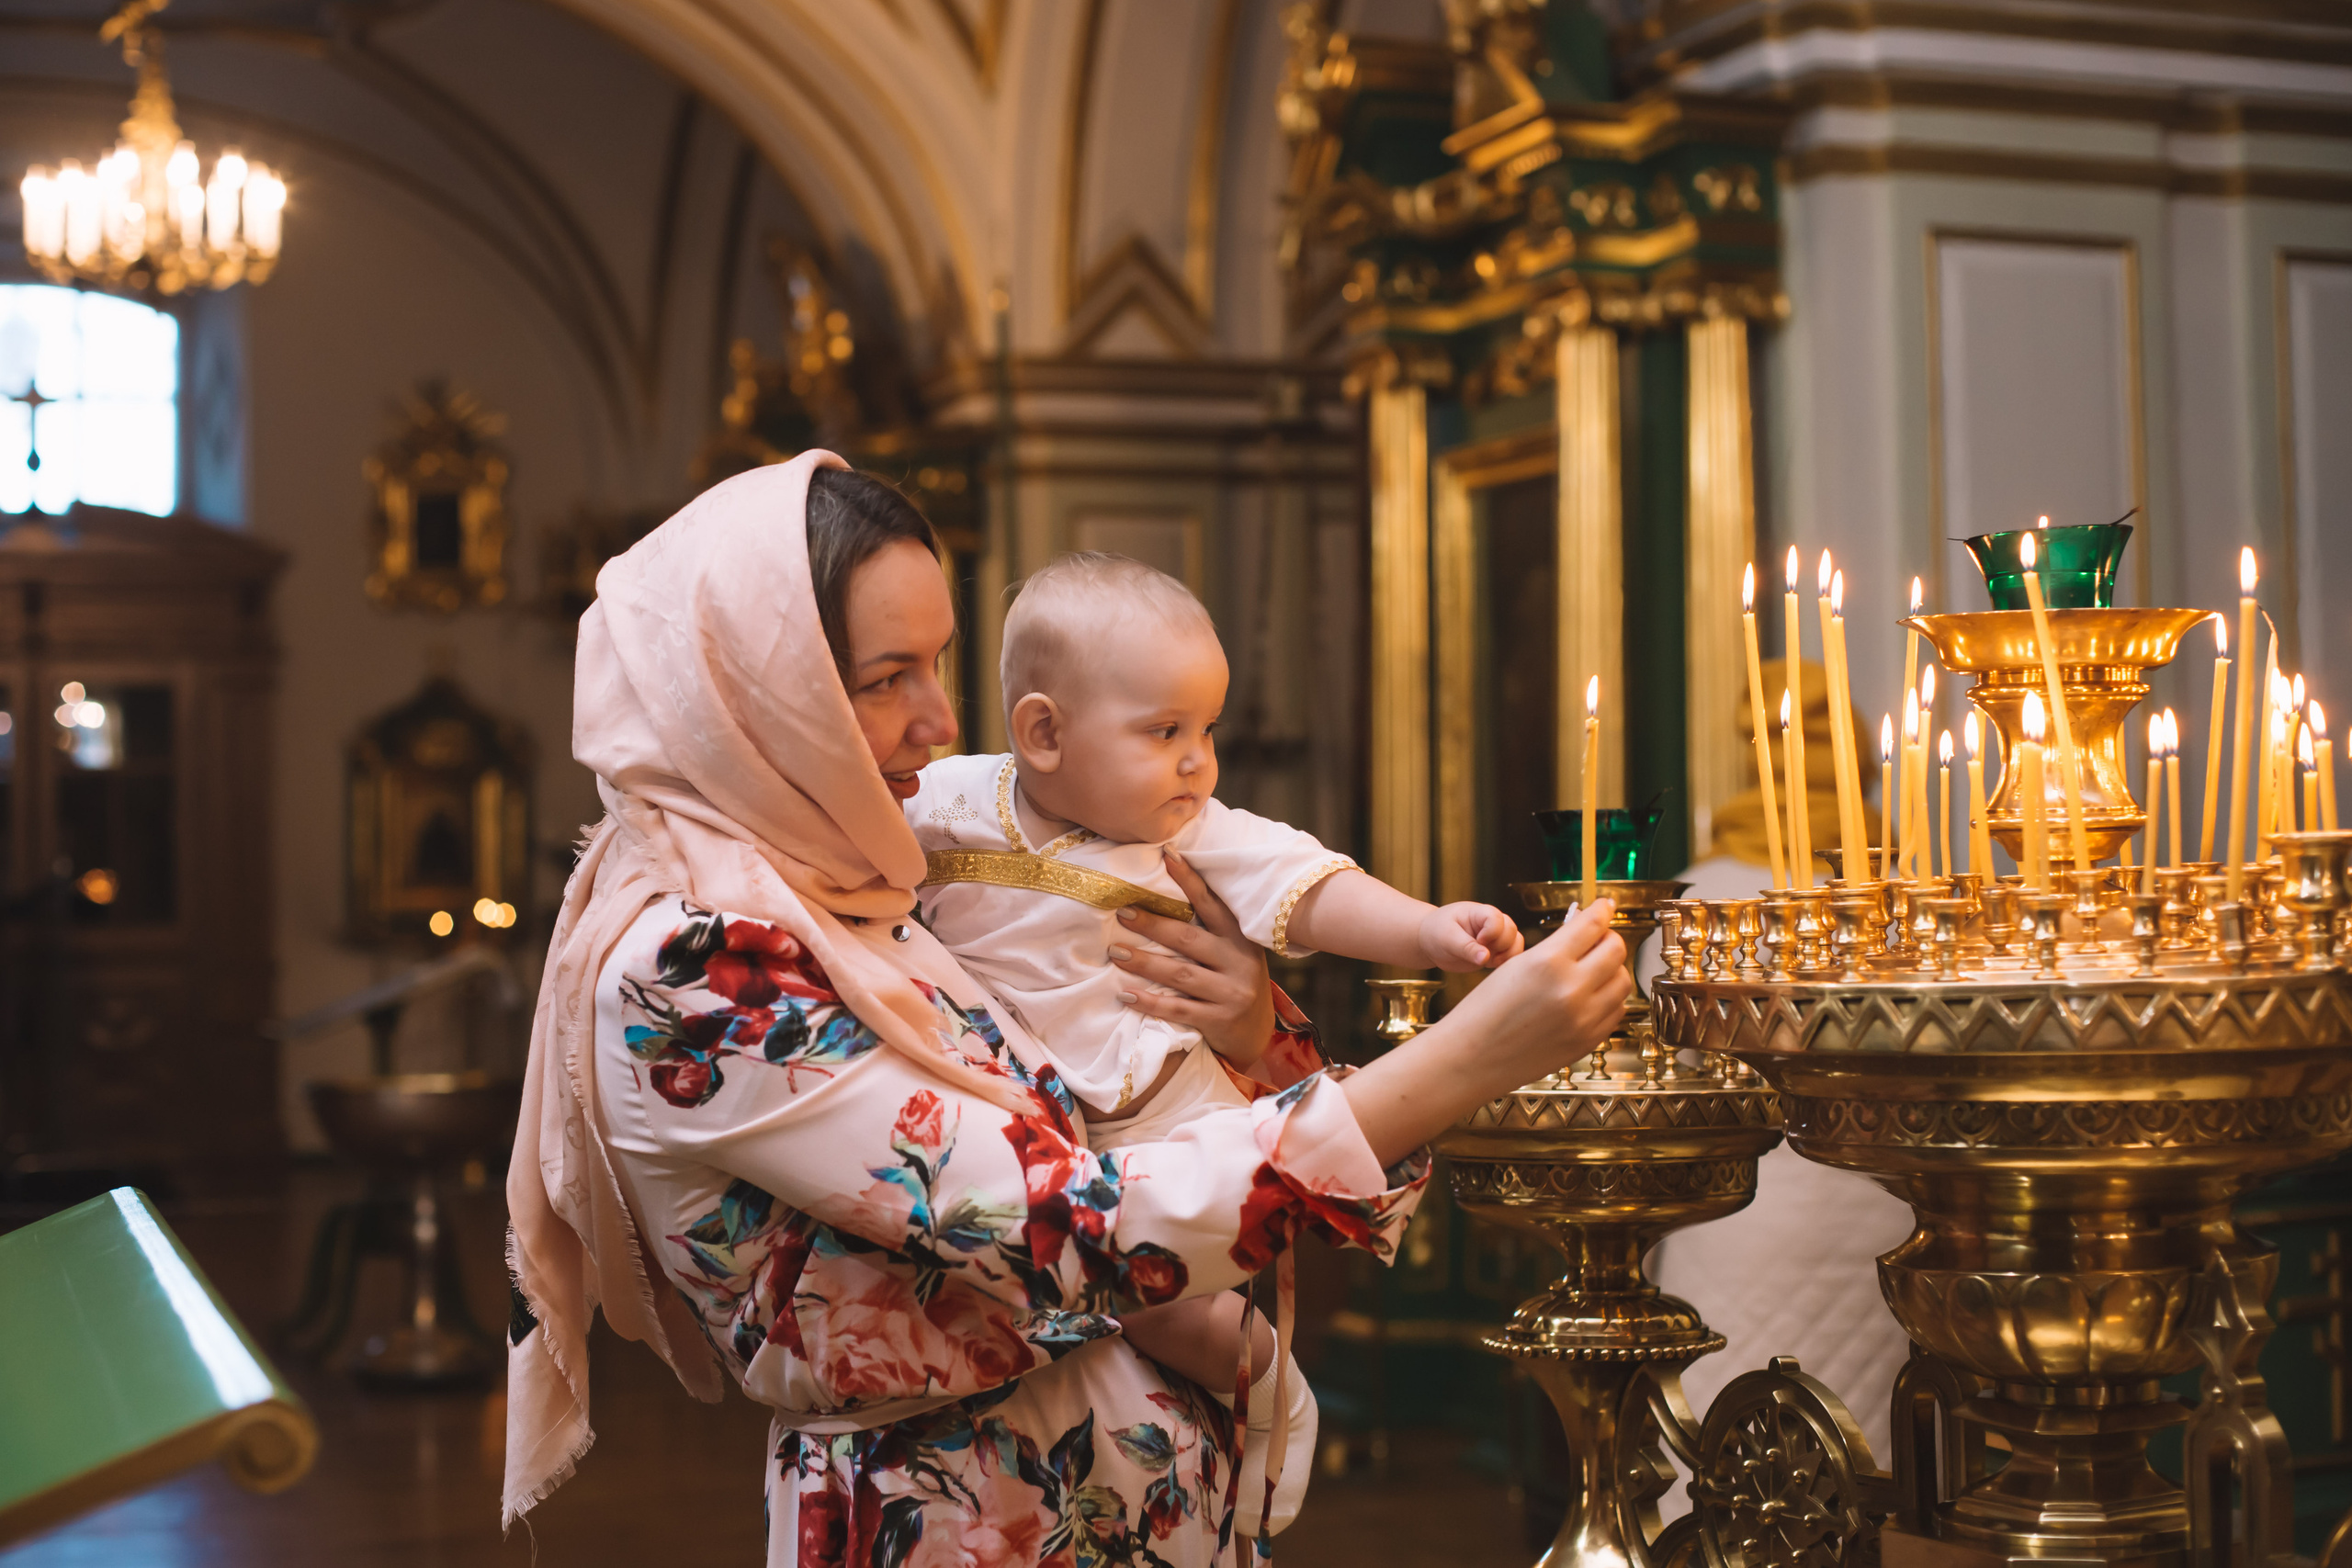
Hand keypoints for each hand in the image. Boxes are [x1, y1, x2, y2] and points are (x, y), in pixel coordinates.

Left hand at [1108, 850, 1276, 1067]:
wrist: (1256, 1035)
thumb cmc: (1234, 984)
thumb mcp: (1233, 953)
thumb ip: (1209, 932)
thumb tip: (1162, 897)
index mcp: (1240, 939)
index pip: (1212, 904)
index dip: (1190, 880)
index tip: (1167, 855)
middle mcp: (1239, 963)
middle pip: (1189, 939)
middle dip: (1153, 925)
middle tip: (1122, 912)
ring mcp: (1231, 993)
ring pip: (1180, 975)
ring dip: (1144, 962)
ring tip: (1116, 952)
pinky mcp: (1219, 1021)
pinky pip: (1177, 1010)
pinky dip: (1149, 1002)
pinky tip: (1126, 995)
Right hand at [1340, 900, 1629, 1165]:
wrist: (1473, 1056)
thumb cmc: (1484, 1011)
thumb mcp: (1516, 965)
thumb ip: (1556, 947)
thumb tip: (1586, 929)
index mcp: (1548, 963)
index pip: (1593, 925)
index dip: (1602, 910)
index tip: (1604, 906)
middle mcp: (1572, 989)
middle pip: (1615, 949)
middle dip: (1608, 938)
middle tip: (1598, 937)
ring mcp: (1584, 1018)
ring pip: (1622, 980)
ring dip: (1611, 969)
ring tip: (1592, 969)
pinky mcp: (1588, 1040)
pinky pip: (1616, 1010)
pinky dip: (1609, 998)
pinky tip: (1589, 995)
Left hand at [1420, 901, 1525, 970]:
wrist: (1430, 942)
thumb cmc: (1436, 933)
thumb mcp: (1447, 938)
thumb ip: (1467, 948)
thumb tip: (1486, 958)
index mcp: (1479, 913)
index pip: (1497, 918)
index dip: (1492, 932)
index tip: (1478, 940)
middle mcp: (1491, 923)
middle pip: (1511, 930)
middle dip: (1500, 945)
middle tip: (1482, 953)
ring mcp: (1494, 938)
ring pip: (1516, 943)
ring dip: (1507, 955)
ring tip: (1490, 961)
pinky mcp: (1494, 952)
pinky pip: (1511, 956)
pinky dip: (1506, 962)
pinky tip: (1490, 965)